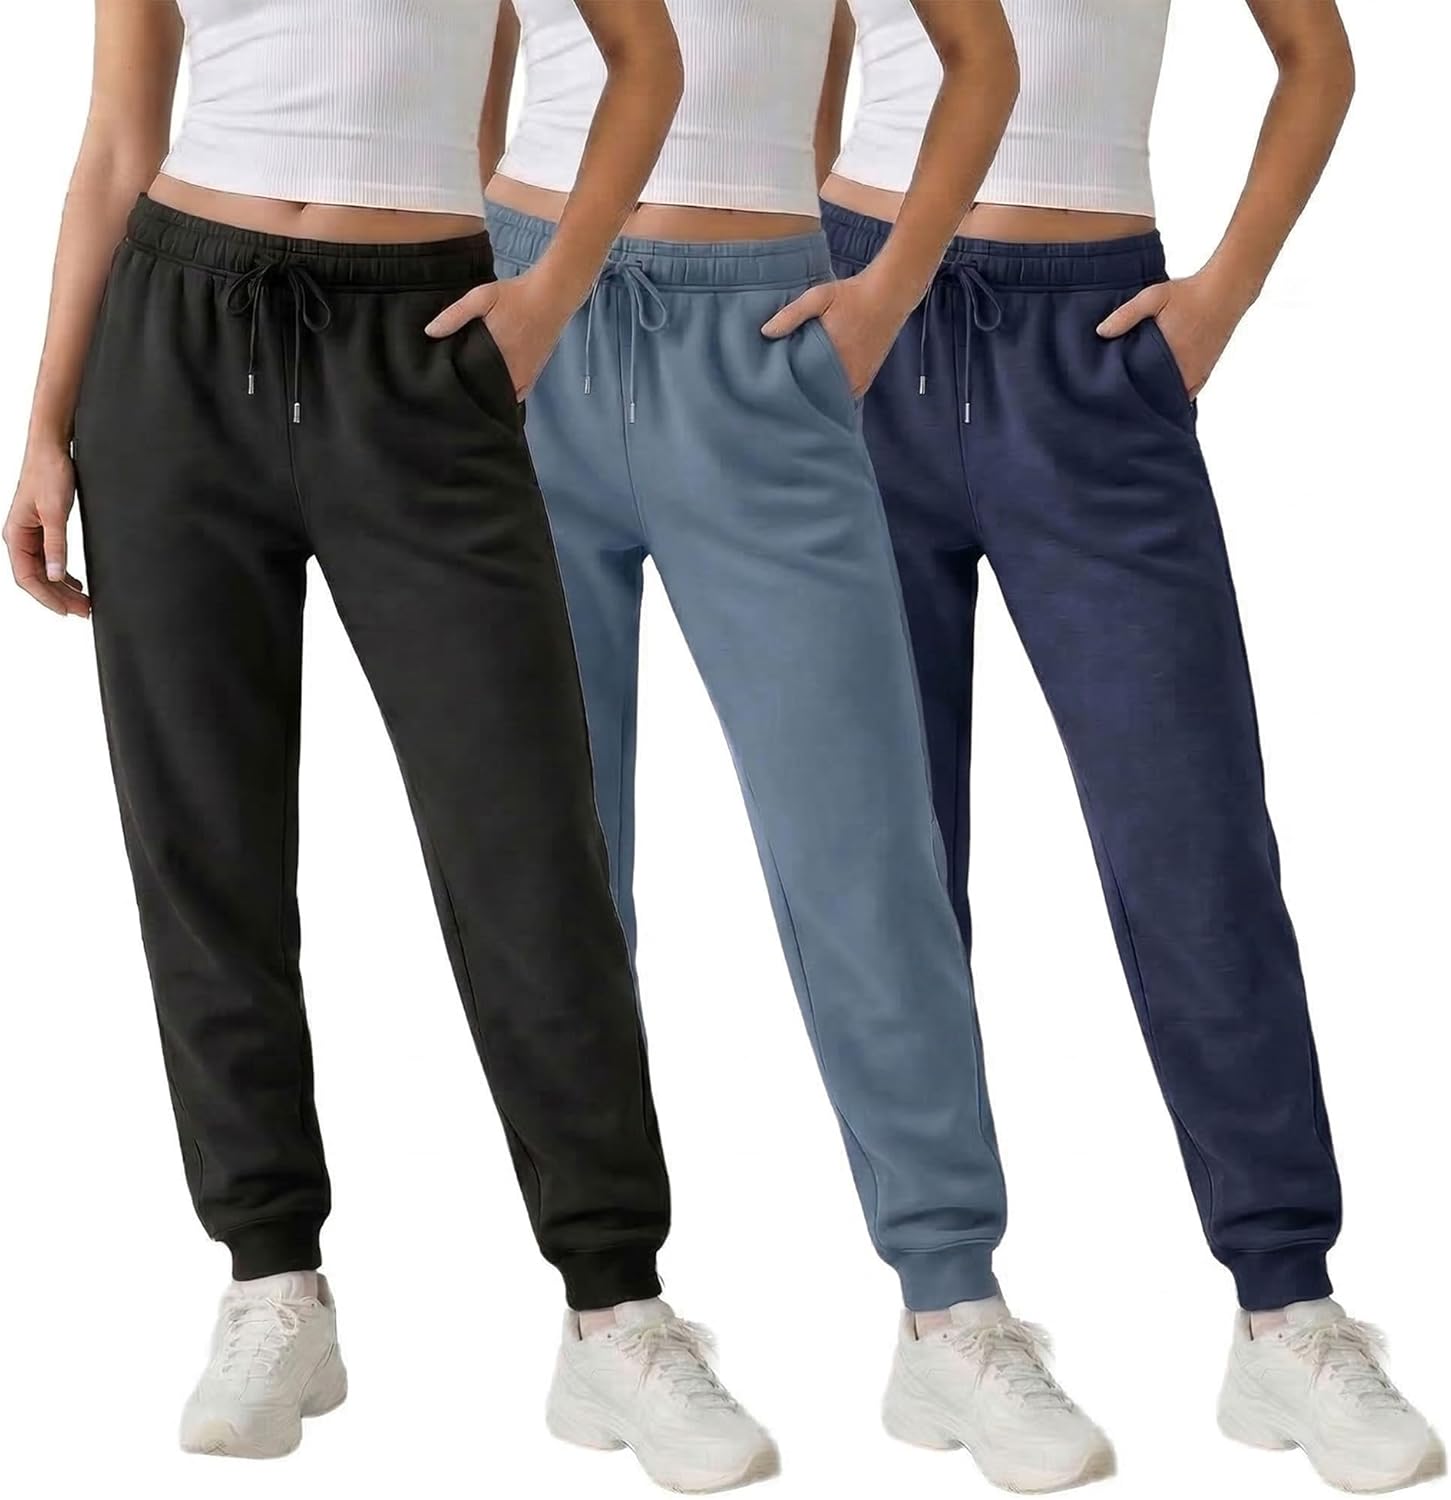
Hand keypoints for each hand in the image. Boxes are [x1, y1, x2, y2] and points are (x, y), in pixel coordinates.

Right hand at [5, 444, 88, 617]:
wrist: (52, 449)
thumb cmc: (49, 474)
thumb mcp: (56, 513)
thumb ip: (57, 545)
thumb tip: (57, 576)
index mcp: (16, 535)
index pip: (27, 577)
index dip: (46, 598)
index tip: (65, 612)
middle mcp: (20, 538)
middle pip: (37, 578)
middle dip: (59, 597)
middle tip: (84, 611)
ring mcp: (31, 535)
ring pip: (45, 571)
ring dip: (63, 588)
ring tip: (84, 603)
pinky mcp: (43, 530)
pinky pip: (50, 559)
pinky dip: (63, 574)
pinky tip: (77, 584)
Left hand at [425, 269, 573, 398]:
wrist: (552, 295)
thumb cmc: (516, 295)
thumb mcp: (481, 297)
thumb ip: (455, 315)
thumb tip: (430, 332)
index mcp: (496, 354)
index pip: (470, 380)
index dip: (457, 382)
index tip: (444, 380)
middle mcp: (512, 369)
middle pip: (485, 391)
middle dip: (471, 389)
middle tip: (456, 384)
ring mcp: (525, 374)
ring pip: (501, 395)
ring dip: (488, 392)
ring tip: (473, 386)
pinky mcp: (534, 373)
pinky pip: (517, 393)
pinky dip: (506, 393)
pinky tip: (495, 386)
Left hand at [761, 270, 911, 397]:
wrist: (888, 295)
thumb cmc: (852, 295)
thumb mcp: (819, 296)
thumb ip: (792, 314)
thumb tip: (766, 332)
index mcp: (832, 356)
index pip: (802, 384)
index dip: (787, 384)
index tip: (773, 382)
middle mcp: (847, 374)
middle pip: (815, 394)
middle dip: (800, 391)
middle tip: (783, 386)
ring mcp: (858, 380)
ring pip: (829, 397)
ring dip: (816, 394)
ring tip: (800, 387)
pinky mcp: (865, 381)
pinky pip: (843, 396)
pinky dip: (831, 393)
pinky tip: (819, 386)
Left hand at [1096, 269, 1254, 397]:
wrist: (1226, 291)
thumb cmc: (1189, 293)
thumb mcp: (1152, 297)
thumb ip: (1126, 315)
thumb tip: (1101, 332)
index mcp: (1167, 355)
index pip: (1140, 386)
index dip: (1126, 390)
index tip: (1112, 391)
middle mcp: (1183, 370)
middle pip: (1154, 395)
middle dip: (1139, 396)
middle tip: (1121, 395)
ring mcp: (1195, 374)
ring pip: (1170, 397)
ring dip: (1156, 396)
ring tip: (1138, 396)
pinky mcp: (1204, 373)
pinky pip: (1186, 394)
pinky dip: (1173, 396)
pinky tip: (1159, 394)